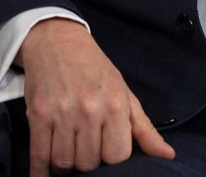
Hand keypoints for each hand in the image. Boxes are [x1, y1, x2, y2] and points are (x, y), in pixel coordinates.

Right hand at [17, 18, 175, 173]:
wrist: (58, 41)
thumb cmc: (95, 70)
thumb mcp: (124, 94)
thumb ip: (144, 129)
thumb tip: (168, 155)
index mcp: (115, 105)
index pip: (117, 157)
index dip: (111, 158)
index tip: (105, 149)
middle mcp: (89, 110)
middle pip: (89, 163)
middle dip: (88, 162)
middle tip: (84, 147)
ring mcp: (61, 112)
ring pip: (64, 163)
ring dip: (65, 165)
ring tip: (67, 151)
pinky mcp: (37, 114)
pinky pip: (39, 156)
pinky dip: (40, 170)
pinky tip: (45, 171)